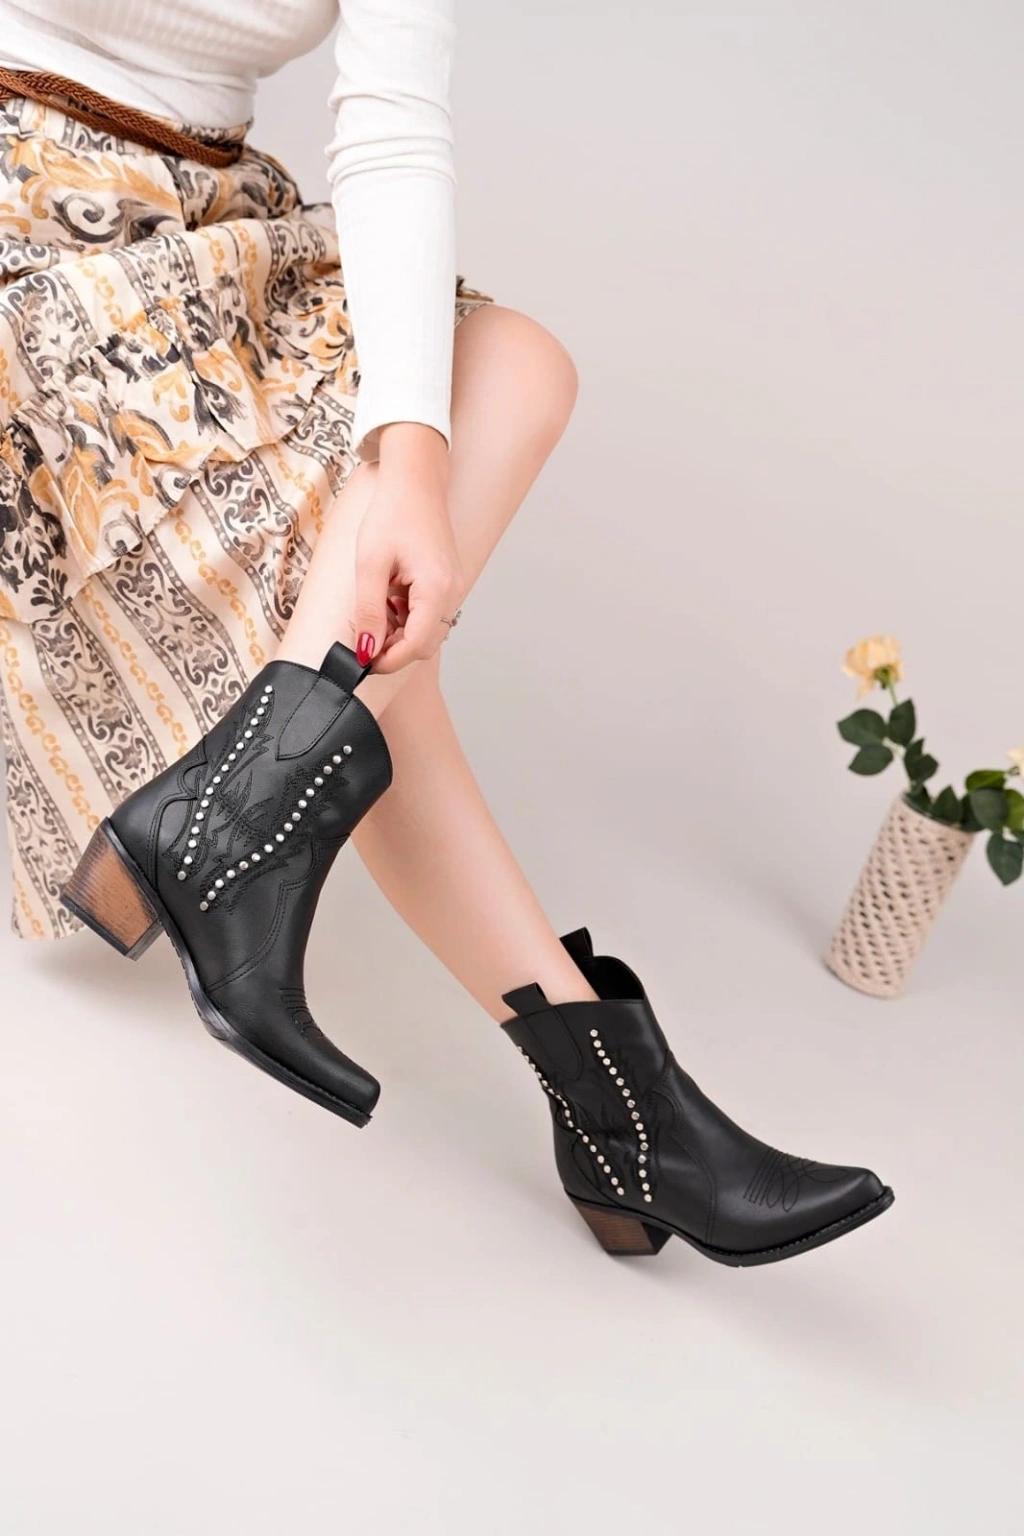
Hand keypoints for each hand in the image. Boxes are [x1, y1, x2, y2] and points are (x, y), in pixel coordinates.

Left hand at [352, 424, 463, 674]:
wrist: (414, 480)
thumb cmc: (392, 513)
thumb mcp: (370, 565)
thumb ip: (369, 612)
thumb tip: (366, 650)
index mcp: (436, 588)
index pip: (416, 645)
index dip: (388, 660)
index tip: (363, 662)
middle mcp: (452, 591)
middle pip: (425, 643)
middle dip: (394, 650)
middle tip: (364, 641)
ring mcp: (453, 586)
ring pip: (428, 630)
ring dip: (400, 633)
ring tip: (374, 613)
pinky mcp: (447, 581)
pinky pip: (429, 613)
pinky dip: (407, 617)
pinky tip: (389, 600)